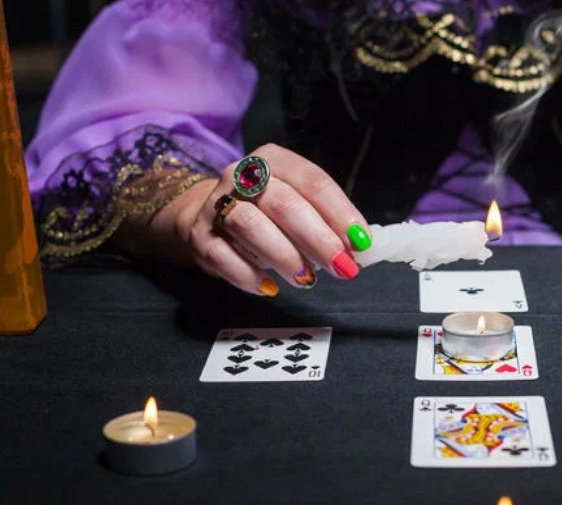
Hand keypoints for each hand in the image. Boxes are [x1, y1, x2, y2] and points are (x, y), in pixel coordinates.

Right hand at [117, 144, 371, 295]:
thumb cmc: (268, 212)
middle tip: (341, 266)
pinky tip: (269, 287)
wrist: (207, 215)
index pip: (313, 181)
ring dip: (284, 256)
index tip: (361, 242)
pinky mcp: (200, 236)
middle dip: (317, 238)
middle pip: (283, 203)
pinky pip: (222, 256)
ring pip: (250, 226)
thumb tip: (358, 248)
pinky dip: (248, 275)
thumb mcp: (300, 204)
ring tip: (306, 278)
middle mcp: (242, 176)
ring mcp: (216, 204)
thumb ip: (328, 221)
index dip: (341, 212)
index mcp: (274, 160)